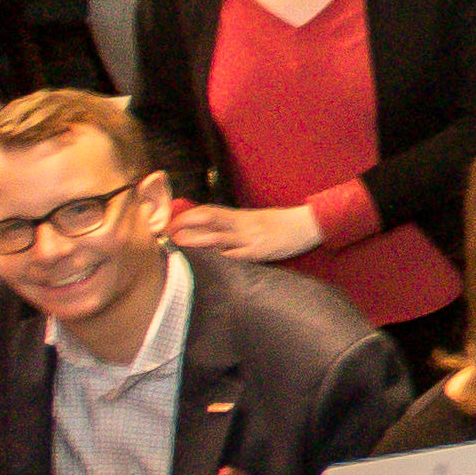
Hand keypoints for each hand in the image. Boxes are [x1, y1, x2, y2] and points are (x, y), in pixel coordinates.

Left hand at [168, 201, 327, 264]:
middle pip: (209, 221)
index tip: (173, 221)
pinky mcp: (259, 252)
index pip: (210, 211)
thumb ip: (236, 224)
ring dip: (197, 241)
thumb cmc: (281, 224)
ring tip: (180, 246)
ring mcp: (250, 238)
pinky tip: (208, 263)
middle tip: (168, 234)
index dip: (190, 215)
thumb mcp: (256, 219)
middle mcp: (242, 225)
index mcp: (241, 216)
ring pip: (218, 238)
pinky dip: (221, 259)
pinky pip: (236, 256)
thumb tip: (214, 230)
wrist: (306, 225)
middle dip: (187, 226)